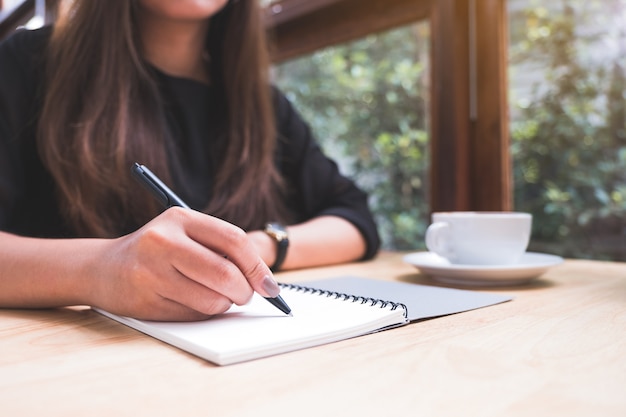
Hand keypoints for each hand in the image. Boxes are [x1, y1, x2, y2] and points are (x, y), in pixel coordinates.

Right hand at [89, 207, 277, 320]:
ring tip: (214, 296)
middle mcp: (163, 242)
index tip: (270, 285)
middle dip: (245, 292)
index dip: (258, 266)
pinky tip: (189, 302)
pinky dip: (203, 314)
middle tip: (246, 296)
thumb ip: (220, 247)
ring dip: (223, 304)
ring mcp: (152, 273)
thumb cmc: (156, 251)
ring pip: (212, 300)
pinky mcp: (145, 302)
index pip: (234, 240)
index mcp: (180, 218)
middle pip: (226, 274)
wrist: (103, 268)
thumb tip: (263, 280)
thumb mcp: (183, 233)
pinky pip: (193, 316)